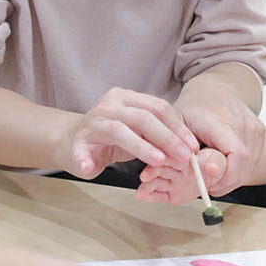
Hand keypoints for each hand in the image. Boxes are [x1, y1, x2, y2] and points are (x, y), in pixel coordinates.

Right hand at [59, 88, 197, 179]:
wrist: (72, 140)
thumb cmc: (113, 137)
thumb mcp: (138, 132)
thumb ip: (158, 135)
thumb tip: (187, 149)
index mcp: (126, 98)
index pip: (158, 108)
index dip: (177, 127)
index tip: (192, 146)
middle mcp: (109, 106)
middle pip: (142, 117)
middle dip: (167, 138)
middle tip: (183, 157)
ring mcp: (91, 123)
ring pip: (119, 131)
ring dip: (141, 147)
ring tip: (158, 161)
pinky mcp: (76, 144)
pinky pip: (81, 151)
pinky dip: (86, 160)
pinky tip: (91, 168)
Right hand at [135, 148, 228, 204]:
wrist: (215, 179)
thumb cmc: (216, 164)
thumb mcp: (218, 161)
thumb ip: (216, 163)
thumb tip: (213, 168)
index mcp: (184, 154)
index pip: (173, 153)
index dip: (167, 156)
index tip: (162, 159)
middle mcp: (173, 166)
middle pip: (160, 167)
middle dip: (153, 170)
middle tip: (146, 175)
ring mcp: (170, 180)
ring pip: (156, 180)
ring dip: (148, 183)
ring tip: (143, 187)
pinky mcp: (169, 194)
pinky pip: (157, 195)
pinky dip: (149, 195)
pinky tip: (142, 195)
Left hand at [173, 74, 264, 195]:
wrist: (214, 89)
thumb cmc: (193, 109)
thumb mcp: (178, 126)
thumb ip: (185, 148)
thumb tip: (203, 169)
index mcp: (220, 120)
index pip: (236, 155)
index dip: (224, 176)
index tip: (207, 184)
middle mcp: (242, 122)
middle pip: (243, 165)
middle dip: (225, 182)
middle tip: (208, 184)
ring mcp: (255, 127)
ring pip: (249, 167)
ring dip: (231, 178)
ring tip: (213, 173)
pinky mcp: (260, 132)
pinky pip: (252, 161)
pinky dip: (238, 170)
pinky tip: (224, 165)